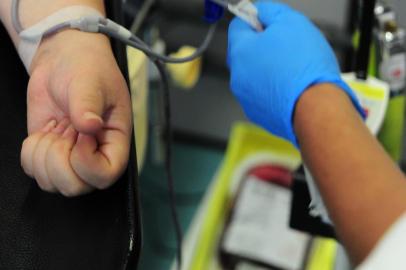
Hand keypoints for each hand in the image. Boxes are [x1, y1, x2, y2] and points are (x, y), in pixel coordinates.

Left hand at [20, 30, 131, 196]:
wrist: (63, 58)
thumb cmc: (87, 68)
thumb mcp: (91, 82)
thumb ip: (89, 105)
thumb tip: (89, 127)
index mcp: (114, 141)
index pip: (106, 175)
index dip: (87, 163)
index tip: (80, 134)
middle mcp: (94, 155)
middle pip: (76, 187)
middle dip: (60, 158)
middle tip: (65, 128)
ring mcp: (69, 156)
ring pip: (52, 183)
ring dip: (44, 154)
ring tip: (56, 127)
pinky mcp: (48, 152)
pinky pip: (33, 171)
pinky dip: (30, 152)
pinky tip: (44, 130)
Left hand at [227, 1, 361, 145]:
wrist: (316, 108)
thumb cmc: (305, 68)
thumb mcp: (291, 22)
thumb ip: (270, 11)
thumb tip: (261, 10)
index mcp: (240, 51)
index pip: (238, 26)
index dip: (255, 20)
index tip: (268, 22)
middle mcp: (237, 76)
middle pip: (245, 52)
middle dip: (263, 46)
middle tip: (286, 47)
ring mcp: (246, 97)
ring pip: (254, 75)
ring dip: (268, 69)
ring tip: (292, 70)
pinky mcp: (258, 113)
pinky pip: (262, 94)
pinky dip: (273, 89)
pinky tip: (290, 87)